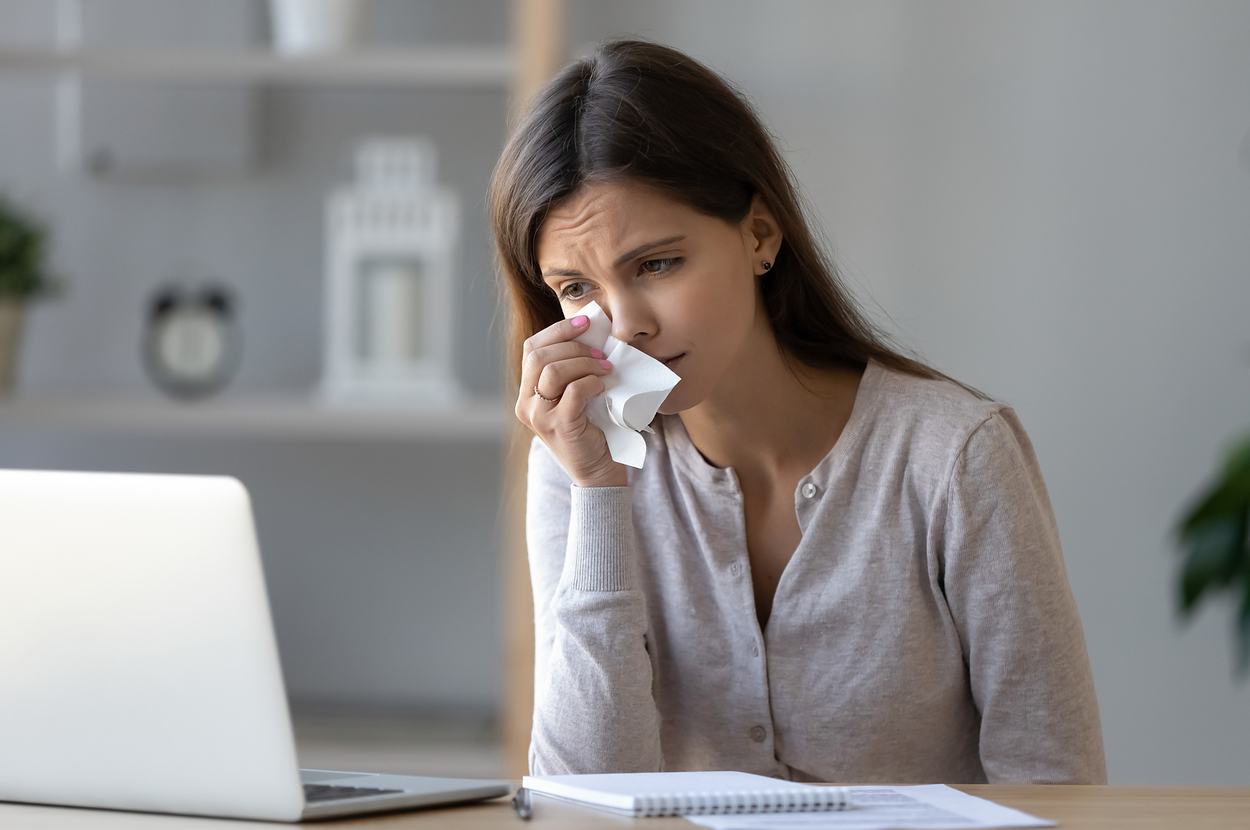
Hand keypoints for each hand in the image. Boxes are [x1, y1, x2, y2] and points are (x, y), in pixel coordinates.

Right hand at [516, 314, 627, 487]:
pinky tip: (604, 387)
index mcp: (527, 392)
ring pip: (553, 371)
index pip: (531, 348)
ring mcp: (539, 417)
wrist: (599, 472)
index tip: (585, 323)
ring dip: (584, 363)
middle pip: (539, 356)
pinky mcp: (559, 427)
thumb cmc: (593, 430)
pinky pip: (573, 392)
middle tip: (600, 353)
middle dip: (573, 346)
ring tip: (605, 368)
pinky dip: (591, 383)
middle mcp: (526, 404)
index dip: (558, 330)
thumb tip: (591, 332)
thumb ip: (572, 370)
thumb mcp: (575, 396)